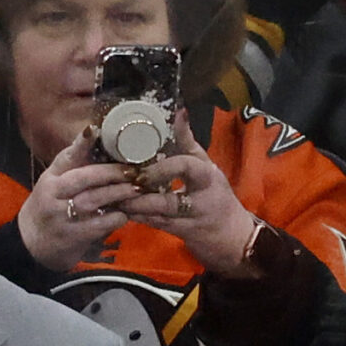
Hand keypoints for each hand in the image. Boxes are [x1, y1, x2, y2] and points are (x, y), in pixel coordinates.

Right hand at [17, 127, 148, 272]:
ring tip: (136, 189)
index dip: (80, 144)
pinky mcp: (73, 237)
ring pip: (92, 201)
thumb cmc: (49, 206)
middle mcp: (53, 196)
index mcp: (50, 180)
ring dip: (116, 193)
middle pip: (83, 179)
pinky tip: (125, 214)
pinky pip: (98, 225)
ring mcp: (62, 218)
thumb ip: (73, 162)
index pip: (66, 158)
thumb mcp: (53, 182)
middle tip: (132, 170)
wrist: (32, 244)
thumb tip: (95, 132)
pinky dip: (114, 218)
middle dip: (110, 172)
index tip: (94, 130)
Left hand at [117, 108, 262, 275]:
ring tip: (114, 197)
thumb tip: (179, 111)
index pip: (186, 166)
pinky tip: (120, 210)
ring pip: (159, 215)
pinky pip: (157, 226)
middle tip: (121, 184)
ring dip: (135, 207)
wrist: (231, 235)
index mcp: (207, 177)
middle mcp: (201, 200)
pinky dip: (139, 217)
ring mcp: (191, 220)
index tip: (141, 169)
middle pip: (169, 200)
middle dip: (143, 194)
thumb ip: (188, 142)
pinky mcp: (182, 234)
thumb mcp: (206, 166)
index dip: (162, 168)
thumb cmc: (214, 193)